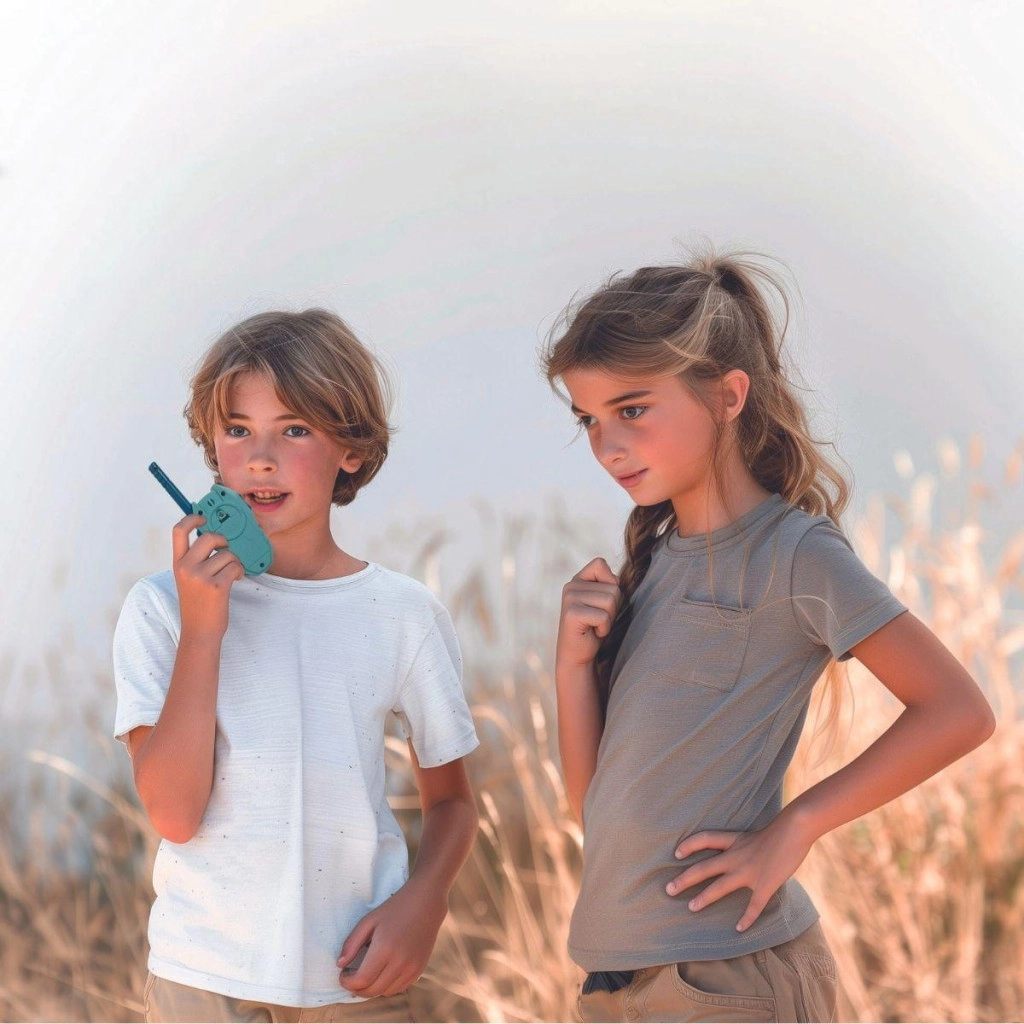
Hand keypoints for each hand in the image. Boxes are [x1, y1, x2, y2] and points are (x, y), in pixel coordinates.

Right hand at [172, 513, 243, 640]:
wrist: (199, 632)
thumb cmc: (198, 604)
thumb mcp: (189, 579)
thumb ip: (196, 559)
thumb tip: (216, 538)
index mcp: (177, 564)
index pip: (179, 531)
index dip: (192, 519)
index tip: (203, 517)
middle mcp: (186, 567)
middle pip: (209, 537)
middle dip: (223, 541)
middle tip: (227, 551)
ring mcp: (200, 577)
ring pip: (227, 554)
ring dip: (234, 562)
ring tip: (230, 574)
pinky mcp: (216, 586)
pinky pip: (235, 566)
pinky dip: (239, 572)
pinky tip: (234, 580)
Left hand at [336, 883, 446, 997]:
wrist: (425, 903)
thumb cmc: (394, 909)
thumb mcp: (369, 921)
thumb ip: (352, 943)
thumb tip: (340, 965)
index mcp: (384, 949)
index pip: (361, 980)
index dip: (347, 982)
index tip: (343, 974)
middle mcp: (399, 963)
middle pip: (372, 990)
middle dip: (356, 988)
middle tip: (352, 976)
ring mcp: (411, 968)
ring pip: (385, 992)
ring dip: (372, 988)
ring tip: (367, 973)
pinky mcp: (419, 970)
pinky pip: (398, 989)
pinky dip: (387, 986)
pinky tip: (383, 972)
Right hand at [556, 557, 621, 671]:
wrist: (578, 655)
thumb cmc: (595, 628)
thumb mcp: (604, 602)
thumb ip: (609, 585)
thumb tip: (616, 580)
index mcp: (577, 580)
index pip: (600, 563)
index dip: (611, 584)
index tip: (601, 603)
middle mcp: (571, 586)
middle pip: (613, 587)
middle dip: (613, 608)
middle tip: (598, 620)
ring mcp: (569, 599)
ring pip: (610, 601)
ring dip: (609, 619)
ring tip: (595, 626)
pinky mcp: (572, 614)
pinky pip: (603, 616)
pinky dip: (604, 628)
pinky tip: (592, 633)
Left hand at [666, 810, 815, 931]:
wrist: (795, 829)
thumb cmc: (780, 829)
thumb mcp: (755, 834)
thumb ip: (745, 845)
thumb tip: (741, 854)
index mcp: (734, 840)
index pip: (704, 839)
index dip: (689, 845)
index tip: (676, 853)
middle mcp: (736, 856)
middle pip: (704, 868)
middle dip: (685, 879)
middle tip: (669, 889)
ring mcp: (748, 871)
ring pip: (719, 887)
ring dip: (704, 898)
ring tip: (690, 908)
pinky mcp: (764, 884)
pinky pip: (753, 906)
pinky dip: (746, 919)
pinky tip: (739, 929)